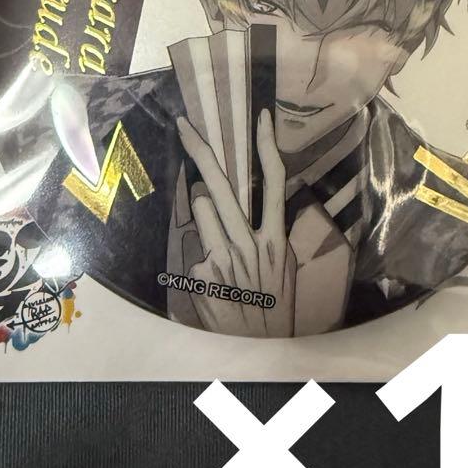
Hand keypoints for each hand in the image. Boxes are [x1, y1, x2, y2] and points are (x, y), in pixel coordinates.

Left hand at [176, 109, 295, 337]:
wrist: (260, 352)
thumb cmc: (273, 309)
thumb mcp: (282, 269)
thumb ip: (266, 237)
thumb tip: (241, 209)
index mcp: (276, 239)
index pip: (274, 180)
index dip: (266, 145)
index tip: (259, 115)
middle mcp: (251, 243)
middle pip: (221, 183)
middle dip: (200, 148)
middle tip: (184, 123)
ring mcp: (224, 256)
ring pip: (201, 208)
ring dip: (202, 213)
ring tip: (218, 244)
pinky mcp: (202, 273)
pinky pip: (194, 250)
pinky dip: (199, 261)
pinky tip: (212, 284)